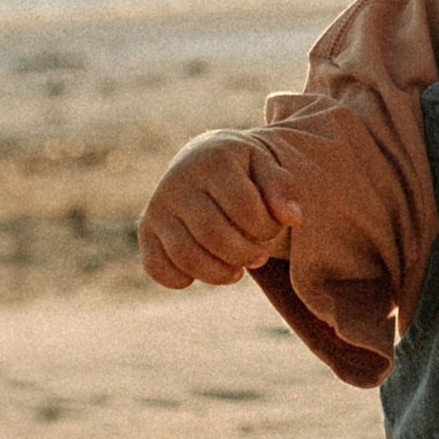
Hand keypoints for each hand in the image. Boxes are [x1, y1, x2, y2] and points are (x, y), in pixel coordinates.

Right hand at [138, 134, 301, 289]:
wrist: (203, 161)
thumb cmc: (243, 170)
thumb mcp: (267, 167)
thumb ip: (283, 188)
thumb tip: (292, 217)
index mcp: (213, 159)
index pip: (242, 206)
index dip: (266, 228)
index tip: (274, 229)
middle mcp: (178, 180)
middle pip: (213, 234)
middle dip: (245, 254)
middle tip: (259, 256)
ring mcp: (158, 206)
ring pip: (186, 255)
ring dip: (220, 273)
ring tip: (238, 270)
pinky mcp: (146, 230)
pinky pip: (157, 267)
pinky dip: (182, 279)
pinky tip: (205, 268)